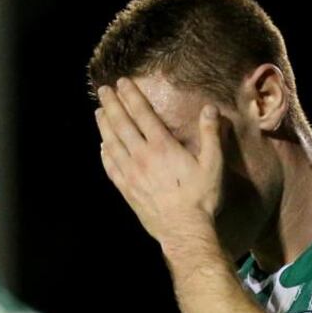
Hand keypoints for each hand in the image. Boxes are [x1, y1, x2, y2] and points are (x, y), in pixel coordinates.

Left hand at [96, 78, 223, 248]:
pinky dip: (105, 154)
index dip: (131, 96)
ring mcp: (131, 173)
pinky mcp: (127, 190)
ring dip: (104, 126)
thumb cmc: (201, 197)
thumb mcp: (213, 164)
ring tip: (98, 112)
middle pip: (122, 124)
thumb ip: (211, 134)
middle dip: (112, 105)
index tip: (122, 83)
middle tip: (103, 91)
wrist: (184, 229)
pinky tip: (102, 147)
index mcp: (162, 146)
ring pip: (112, 143)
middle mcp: (142, 156)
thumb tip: (210, 108)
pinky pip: (111, 168)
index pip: (142, 114)